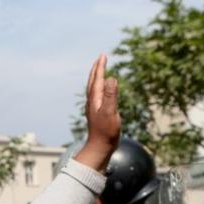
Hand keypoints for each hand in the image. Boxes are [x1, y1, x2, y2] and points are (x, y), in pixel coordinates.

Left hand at [74, 54, 119, 172]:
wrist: (100, 147)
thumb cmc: (106, 131)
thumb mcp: (110, 112)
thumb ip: (110, 95)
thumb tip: (111, 78)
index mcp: (95, 99)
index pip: (97, 78)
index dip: (100, 66)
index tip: (103, 55)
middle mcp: (92, 101)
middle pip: (93, 81)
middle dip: (97, 69)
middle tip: (101, 58)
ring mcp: (93, 107)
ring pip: (93, 88)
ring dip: (97, 77)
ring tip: (100, 71)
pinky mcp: (97, 113)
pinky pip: (97, 95)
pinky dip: (99, 88)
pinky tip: (101, 91)